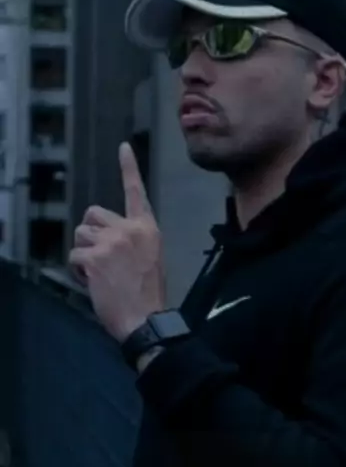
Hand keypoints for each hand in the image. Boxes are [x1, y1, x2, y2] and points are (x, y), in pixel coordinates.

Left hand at [69, 142, 165, 341]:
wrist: (146, 319)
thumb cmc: (148, 294)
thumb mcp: (150, 258)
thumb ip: (132, 240)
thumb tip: (106, 237)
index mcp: (147, 228)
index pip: (136, 193)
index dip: (129, 168)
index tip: (123, 147)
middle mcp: (129, 229)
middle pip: (93, 214)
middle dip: (90, 232)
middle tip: (100, 256)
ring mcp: (111, 242)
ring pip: (80, 234)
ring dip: (83, 253)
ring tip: (99, 273)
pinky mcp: (94, 257)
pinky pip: (74, 256)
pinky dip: (78, 271)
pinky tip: (93, 282)